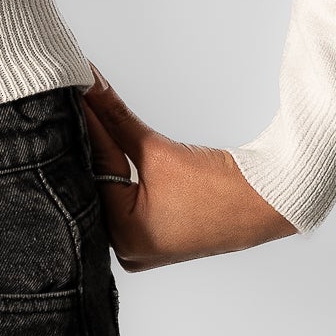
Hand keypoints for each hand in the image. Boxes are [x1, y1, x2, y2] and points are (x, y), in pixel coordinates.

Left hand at [80, 63, 298, 270]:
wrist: (264, 202)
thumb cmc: (220, 187)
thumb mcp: (157, 149)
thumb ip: (115, 117)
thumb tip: (90, 84)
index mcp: (125, 237)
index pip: (94, 169)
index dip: (85, 127)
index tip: (71, 94)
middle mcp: (126, 250)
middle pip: (95, 184)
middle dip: (87, 142)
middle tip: (71, 100)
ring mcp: (138, 247)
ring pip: (107, 190)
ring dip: (101, 154)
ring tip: (87, 115)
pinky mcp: (149, 237)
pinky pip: (121, 199)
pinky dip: (116, 171)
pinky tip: (105, 142)